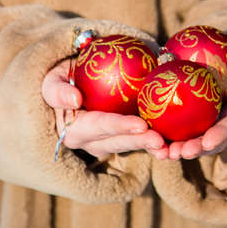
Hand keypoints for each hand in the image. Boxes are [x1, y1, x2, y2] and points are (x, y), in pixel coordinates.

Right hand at [42, 59, 164, 157]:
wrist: (73, 83)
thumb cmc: (63, 79)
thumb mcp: (52, 79)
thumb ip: (57, 90)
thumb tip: (74, 100)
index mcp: (75, 130)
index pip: (99, 127)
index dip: (120, 126)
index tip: (141, 125)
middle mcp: (92, 142)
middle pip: (118, 142)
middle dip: (139, 143)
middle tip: (160, 140)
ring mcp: (108, 143)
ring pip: (131, 146)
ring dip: (150, 148)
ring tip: (169, 148)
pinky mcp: (122, 139)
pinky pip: (139, 141)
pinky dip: (155, 144)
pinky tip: (173, 144)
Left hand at [149, 59, 226, 160]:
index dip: (220, 135)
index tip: (207, 141)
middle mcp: (225, 127)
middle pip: (208, 141)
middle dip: (193, 149)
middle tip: (177, 153)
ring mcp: (209, 125)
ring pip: (192, 140)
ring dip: (176, 147)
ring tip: (160, 151)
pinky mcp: (195, 120)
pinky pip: (180, 128)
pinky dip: (166, 133)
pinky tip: (148, 135)